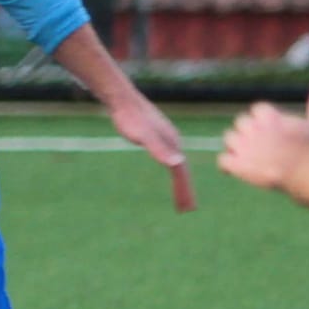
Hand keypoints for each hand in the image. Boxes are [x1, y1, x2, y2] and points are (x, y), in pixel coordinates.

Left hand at [106, 89, 195, 212]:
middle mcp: (172, 141)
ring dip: (179, 181)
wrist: (121, 99)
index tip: (186, 209)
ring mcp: (165, 137)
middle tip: (186, 209)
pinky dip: (171, 166)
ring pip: (176, 163)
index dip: (184, 191)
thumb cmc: (130, 118)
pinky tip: (169, 167)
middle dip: (184, 190)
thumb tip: (178, 164)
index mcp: (172, 144)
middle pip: (181, 170)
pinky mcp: (156, 134)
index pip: (181, 173)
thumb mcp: (144, 136)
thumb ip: (159, 150)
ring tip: (179, 196)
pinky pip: (168, 155)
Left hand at [219, 84, 308, 190]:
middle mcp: (253, 128)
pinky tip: (233, 170)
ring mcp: (244, 146)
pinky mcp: (239, 164)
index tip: (269, 130)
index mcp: (268, 115)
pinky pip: (223, 160)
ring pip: (229, 139)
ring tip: (248, 157)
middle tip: (259, 146)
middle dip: (248, 132)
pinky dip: (227, 165)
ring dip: (235, 146)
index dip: (262, 120)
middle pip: (241, 122)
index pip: (257, 110)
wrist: (307, 172)